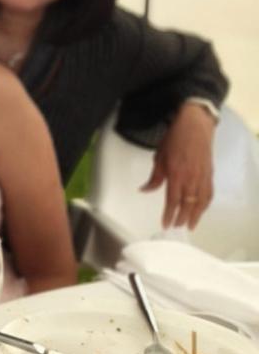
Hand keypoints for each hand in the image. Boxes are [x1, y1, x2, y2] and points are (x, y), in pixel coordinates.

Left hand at [140, 102, 215, 228]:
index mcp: (177, 174)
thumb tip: (144, 190)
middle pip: (188, 204)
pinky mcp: (209, 174)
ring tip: (190, 224)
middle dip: (183, 217)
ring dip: (196, 215)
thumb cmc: (174, 139)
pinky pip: (209, 193)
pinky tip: (201, 209)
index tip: (165, 224)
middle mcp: (191, 178)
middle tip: (178, 227)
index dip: (169, 214)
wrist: (194, 126)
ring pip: (201, 201)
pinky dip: (205, 204)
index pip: (172, 200)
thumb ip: (154, 177)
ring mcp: (202, 176)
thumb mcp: (159, 157)